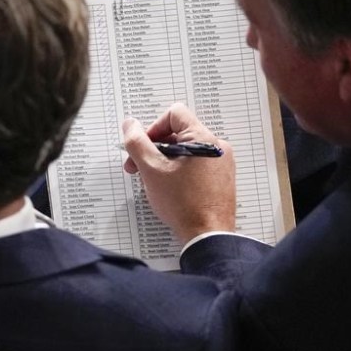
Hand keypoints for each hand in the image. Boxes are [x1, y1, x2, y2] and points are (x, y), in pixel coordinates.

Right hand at [122, 103, 236, 243]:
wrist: (207, 236)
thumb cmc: (184, 205)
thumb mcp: (151, 169)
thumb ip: (137, 142)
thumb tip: (130, 125)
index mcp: (203, 138)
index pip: (174, 114)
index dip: (153, 127)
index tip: (143, 146)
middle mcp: (216, 147)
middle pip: (178, 133)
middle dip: (154, 147)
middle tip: (138, 166)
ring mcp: (221, 163)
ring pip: (186, 150)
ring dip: (165, 160)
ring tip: (153, 180)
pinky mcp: (221, 178)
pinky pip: (196, 164)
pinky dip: (179, 170)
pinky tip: (169, 188)